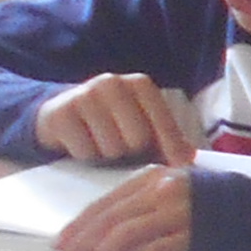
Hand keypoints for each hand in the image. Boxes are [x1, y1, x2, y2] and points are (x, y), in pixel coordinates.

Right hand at [35, 72, 201, 165]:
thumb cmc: (114, 123)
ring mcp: (84, 96)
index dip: (172, 148)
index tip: (180, 167)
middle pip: (137, 140)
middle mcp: (112, 83)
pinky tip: (82, 144)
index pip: (163, 122)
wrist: (63, 114)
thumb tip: (190, 159)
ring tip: (101, 143)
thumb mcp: (144, 125)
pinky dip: (85, 155)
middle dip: (132, 151)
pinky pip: (84, 152)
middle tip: (123, 147)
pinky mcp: (59, 114)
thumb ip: (169, 140)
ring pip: (111, 148)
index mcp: (140, 85)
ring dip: (107, 155)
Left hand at [53, 163, 200, 250]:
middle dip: (84, 242)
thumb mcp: (177, 189)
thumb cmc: (219, 203)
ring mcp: (179, 213)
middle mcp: (163, 191)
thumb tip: (108, 229)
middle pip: (111, 218)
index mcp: (154, 178)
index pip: (107, 202)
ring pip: (126, 233)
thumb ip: (146, 201)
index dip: (81, 224)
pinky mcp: (193, 236)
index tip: (62, 242)